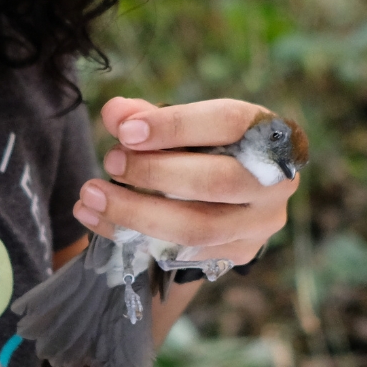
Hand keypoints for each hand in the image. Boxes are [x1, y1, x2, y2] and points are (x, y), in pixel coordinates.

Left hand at [78, 93, 295, 274]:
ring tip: (91, 197)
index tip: (125, 131)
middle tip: (110, 161)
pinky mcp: (238, 253)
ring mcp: (260, 223)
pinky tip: (98, 220)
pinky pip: (180, 253)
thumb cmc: (208, 146)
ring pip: (197, 228)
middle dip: (154, 173)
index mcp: (269, 133)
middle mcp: (275, 181)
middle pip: (215, 182)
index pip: (227, 123)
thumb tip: (115, 113)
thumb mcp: (184, 124)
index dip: (174, 126)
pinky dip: (131, 236)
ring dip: (136, 213)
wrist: (239, 192)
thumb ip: (148, 116)